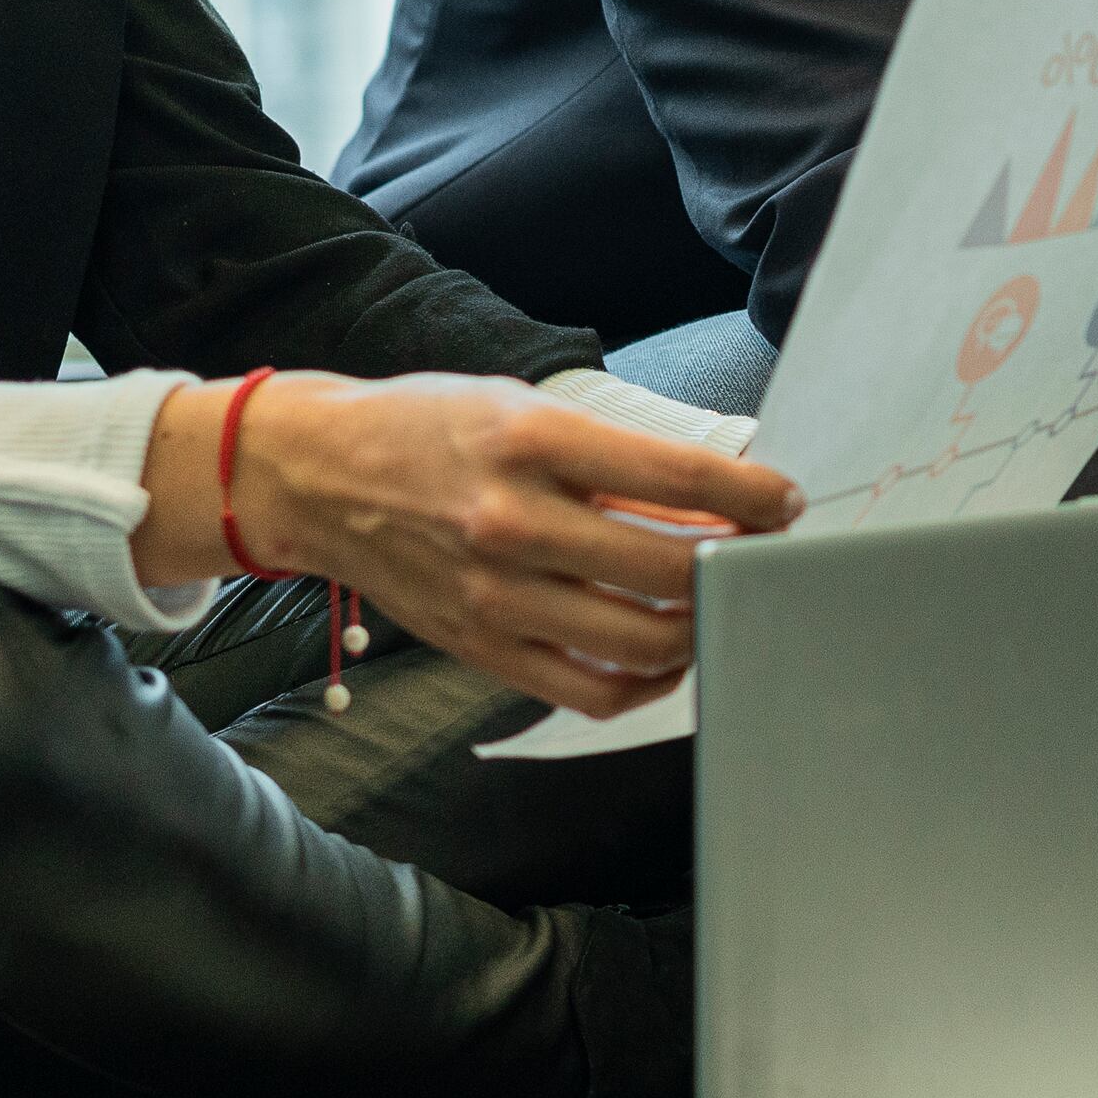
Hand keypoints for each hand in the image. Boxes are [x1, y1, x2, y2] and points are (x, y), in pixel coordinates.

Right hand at [145, 373, 801, 717]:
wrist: (315, 477)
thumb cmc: (429, 429)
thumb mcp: (522, 407)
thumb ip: (612, 455)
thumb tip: (714, 494)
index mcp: (532, 444)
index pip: (678, 481)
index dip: (751, 498)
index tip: (782, 504)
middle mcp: (513, 523)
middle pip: (671, 571)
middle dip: (740, 565)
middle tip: (762, 555)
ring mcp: (495, 596)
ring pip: (642, 641)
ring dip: (703, 624)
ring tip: (720, 599)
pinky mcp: (480, 647)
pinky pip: (592, 691)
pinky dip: (648, 680)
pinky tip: (668, 651)